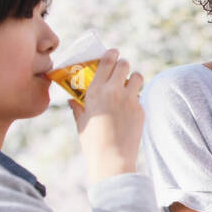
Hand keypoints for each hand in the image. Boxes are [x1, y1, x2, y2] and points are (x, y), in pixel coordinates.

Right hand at [71, 48, 145, 182]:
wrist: (112, 159)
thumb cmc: (92, 142)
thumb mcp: (81, 123)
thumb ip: (77, 108)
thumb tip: (71, 99)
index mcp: (96, 91)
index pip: (106, 62)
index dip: (111, 54)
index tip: (113, 52)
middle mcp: (114, 91)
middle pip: (124, 64)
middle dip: (123, 64)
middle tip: (121, 68)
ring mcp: (130, 100)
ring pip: (137, 77)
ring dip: (133, 78)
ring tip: (128, 85)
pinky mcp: (140, 109)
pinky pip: (139, 96)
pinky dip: (135, 98)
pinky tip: (129, 108)